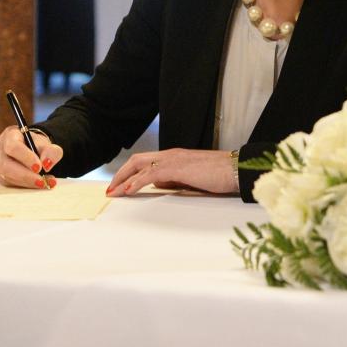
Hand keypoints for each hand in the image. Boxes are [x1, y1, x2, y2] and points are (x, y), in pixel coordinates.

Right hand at [0, 125, 63, 188]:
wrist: (30, 149)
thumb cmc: (36, 145)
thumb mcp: (48, 145)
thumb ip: (51, 152)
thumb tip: (46, 164)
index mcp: (10, 135)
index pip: (13, 146)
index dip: (25, 158)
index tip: (39, 167)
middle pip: (6, 165)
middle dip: (26, 175)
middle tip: (42, 181)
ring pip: (7, 176)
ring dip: (27, 182)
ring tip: (44, 183)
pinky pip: (9, 183)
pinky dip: (24, 185)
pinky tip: (37, 184)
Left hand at [106, 148, 236, 196]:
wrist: (236, 169)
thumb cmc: (219, 175)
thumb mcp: (192, 178)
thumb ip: (175, 179)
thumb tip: (159, 185)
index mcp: (174, 156)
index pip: (145, 161)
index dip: (129, 172)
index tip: (120, 186)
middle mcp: (171, 154)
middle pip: (137, 160)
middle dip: (121, 174)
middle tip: (111, 190)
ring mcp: (173, 159)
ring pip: (140, 165)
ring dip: (124, 179)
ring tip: (114, 192)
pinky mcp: (177, 167)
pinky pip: (150, 174)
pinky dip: (137, 181)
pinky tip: (129, 191)